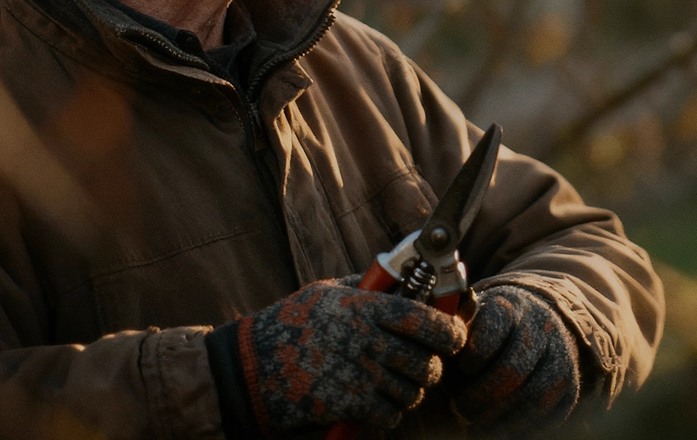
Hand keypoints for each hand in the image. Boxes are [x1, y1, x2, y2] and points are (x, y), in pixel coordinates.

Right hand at [234, 275, 466, 433]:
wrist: (243, 371)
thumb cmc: (284, 328)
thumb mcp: (323, 294)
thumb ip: (366, 289)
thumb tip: (403, 282)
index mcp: (365, 307)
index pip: (429, 319)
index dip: (451, 332)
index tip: (453, 337)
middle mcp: (367, 338)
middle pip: (428, 361)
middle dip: (429, 369)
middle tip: (418, 368)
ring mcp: (359, 372)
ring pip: (413, 390)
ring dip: (406, 392)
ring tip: (388, 386)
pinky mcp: (348, 403)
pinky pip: (390, 414)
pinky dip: (386, 414)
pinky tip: (371, 406)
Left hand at [442, 286, 581, 433]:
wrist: (539, 322)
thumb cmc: (489, 331)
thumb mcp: (470, 321)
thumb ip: (455, 334)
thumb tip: (437, 346)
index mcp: (509, 309)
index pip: (491, 332)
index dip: (472, 357)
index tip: (461, 368)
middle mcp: (541, 329)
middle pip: (513, 370)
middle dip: (482, 397)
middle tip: (462, 409)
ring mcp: (561, 356)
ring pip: (535, 395)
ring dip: (502, 417)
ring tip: (477, 424)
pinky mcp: (572, 383)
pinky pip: (553, 412)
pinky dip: (525, 426)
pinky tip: (500, 429)